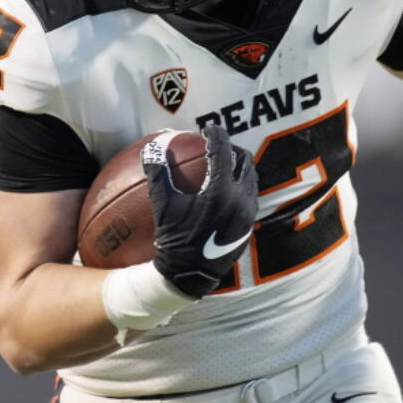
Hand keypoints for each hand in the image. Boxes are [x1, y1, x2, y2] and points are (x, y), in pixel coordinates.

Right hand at [143, 124, 257, 297]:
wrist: (190, 274)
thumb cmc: (174, 239)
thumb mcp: (162, 206)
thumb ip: (158, 174)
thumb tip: (151, 148)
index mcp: (221, 191)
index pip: (223, 151)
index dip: (215, 134)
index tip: (207, 129)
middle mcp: (241, 200)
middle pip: (244, 161)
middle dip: (231, 148)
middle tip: (217, 145)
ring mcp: (248, 213)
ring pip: (251, 179)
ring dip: (239, 167)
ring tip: (224, 164)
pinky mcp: (250, 225)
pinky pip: (250, 196)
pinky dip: (240, 186)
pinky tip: (225, 190)